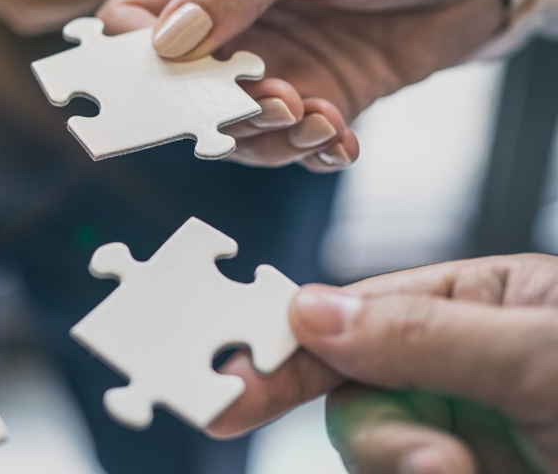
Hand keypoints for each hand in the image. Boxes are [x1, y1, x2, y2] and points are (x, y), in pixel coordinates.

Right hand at [98, 0, 507, 171]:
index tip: (178, 82)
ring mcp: (264, 65)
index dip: (140, 58)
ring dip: (268, 138)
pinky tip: (339, 141)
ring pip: (228, 129)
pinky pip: (287, 146)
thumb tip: (167, 39)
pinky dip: (309, 152)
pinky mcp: (310, 98)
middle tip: (273, 102)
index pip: (132, 18)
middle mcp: (222, 22)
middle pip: (175, 89)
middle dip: (215, 110)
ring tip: (317, 118)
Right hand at [206, 254, 557, 472]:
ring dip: (409, 469)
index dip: (290, 346)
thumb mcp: (540, 357)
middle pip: (353, 394)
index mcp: (485, 302)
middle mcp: (466, 365)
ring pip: (373, 450)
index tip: (234, 383)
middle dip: (384, 436)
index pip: (358, 316)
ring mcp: (468, 431)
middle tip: (431, 466)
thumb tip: (311, 311)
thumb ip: (423, 332)